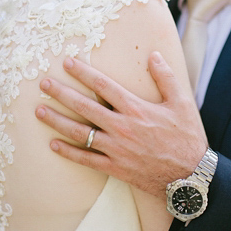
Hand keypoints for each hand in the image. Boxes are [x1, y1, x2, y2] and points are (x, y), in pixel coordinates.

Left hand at [36, 52, 207, 197]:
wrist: (190, 176)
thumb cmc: (187, 138)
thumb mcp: (182, 103)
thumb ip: (166, 77)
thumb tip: (153, 55)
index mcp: (136, 108)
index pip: (103, 85)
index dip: (83, 72)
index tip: (67, 63)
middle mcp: (122, 127)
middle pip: (84, 107)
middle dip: (61, 94)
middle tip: (43, 84)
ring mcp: (116, 149)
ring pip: (80, 132)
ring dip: (57, 121)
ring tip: (39, 111)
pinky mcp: (115, 167)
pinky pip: (87, 159)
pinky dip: (69, 152)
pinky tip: (53, 144)